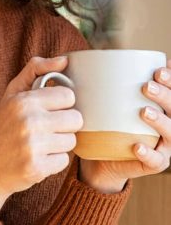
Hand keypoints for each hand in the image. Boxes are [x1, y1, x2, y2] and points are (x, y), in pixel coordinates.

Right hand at [0, 55, 83, 224]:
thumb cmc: (1, 128)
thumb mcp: (11, 94)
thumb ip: (36, 70)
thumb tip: (64, 59)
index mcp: (24, 100)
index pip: (68, 96)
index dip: (61, 105)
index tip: (49, 111)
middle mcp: (29, 121)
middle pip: (76, 119)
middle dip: (64, 126)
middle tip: (46, 130)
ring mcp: (33, 146)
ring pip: (72, 141)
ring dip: (59, 144)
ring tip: (40, 145)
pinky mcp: (37, 168)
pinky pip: (64, 161)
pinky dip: (53, 162)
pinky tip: (37, 159)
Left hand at [79, 59, 170, 192]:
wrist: (99, 158)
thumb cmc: (102, 123)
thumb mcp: (98, 100)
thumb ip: (89, 82)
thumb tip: (64, 61)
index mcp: (158, 105)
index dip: (170, 79)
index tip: (157, 70)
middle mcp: (165, 123)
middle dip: (165, 95)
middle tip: (146, 86)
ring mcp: (162, 145)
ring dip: (161, 121)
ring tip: (143, 112)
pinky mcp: (153, 163)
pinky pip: (157, 160)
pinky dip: (148, 153)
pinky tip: (136, 146)